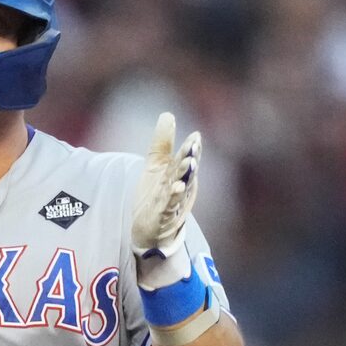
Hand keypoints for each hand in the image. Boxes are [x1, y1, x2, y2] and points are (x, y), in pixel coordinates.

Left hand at [131, 111, 200, 260]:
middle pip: (185, 171)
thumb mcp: (157, 165)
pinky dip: (173, 197)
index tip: (195, 136)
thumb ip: (163, 142)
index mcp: (181, 175)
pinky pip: (168, 206)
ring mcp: (172, 203)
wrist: (150, 231)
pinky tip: (176, 188)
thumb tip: (168, 115)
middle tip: (194, 145)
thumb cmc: (157, 195)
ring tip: (188, 163)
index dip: (192, 149)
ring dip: (184, 175)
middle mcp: (181, 188)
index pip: (188, 159)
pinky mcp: (161, 216)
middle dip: (190, 158)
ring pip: (179, 186)